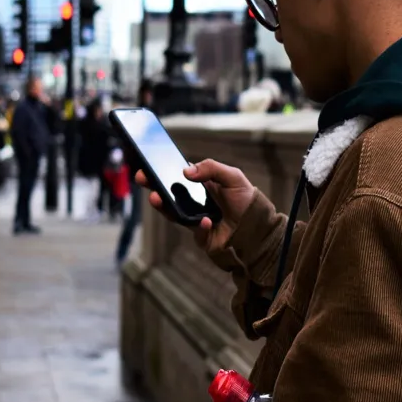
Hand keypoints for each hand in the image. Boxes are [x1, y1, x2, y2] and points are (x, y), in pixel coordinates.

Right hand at [137, 159, 256, 252]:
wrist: (259, 227)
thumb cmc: (245, 200)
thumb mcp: (232, 177)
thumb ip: (211, 168)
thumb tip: (186, 171)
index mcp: (200, 186)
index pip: (176, 177)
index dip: (160, 172)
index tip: (147, 165)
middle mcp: (194, 202)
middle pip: (168, 195)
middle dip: (153, 186)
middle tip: (143, 178)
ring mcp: (195, 220)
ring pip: (173, 214)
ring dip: (164, 206)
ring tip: (156, 198)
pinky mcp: (201, 236)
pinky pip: (196, 232)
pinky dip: (201, 227)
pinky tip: (207, 221)